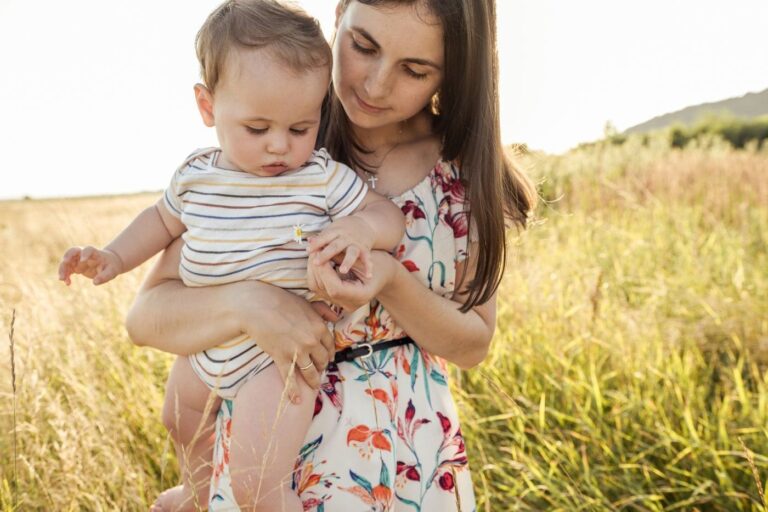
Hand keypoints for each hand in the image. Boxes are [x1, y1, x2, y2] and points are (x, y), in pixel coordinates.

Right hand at [58, 246, 123, 285]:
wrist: (109, 264)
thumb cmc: (111, 266)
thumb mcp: (112, 271)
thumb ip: (105, 276)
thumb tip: (95, 283)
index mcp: (95, 253)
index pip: (88, 249)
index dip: (85, 253)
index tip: (83, 260)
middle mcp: (84, 254)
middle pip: (72, 251)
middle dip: (67, 256)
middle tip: (65, 262)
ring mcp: (78, 260)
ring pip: (67, 261)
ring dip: (63, 269)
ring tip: (62, 279)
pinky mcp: (75, 267)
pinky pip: (67, 270)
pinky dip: (66, 276)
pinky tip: (68, 283)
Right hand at [236, 285, 339, 402]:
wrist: (257, 306)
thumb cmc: (280, 301)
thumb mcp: (306, 303)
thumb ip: (323, 310)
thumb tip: (336, 317)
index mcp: (319, 327)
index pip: (330, 345)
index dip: (329, 354)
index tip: (327, 358)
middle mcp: (312, 341)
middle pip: (322, 360)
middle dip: (321, 366)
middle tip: (319, 370)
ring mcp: (297, 351)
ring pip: (310, 372)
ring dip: (313, 380)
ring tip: (313, 385)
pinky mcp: (282, 358)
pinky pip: (290, 378)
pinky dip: (294, 391)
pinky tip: (296, 400)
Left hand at [307, 250, 396, 312]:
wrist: (385, 274)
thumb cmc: (379, 264)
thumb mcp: (363, 260)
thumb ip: (342, 257)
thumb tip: (321, 250)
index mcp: (361, 296)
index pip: (335, 288)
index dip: (324, 272)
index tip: (319, 255)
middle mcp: (350, 304)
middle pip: (324, 289)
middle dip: (316, 268)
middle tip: (313, 250)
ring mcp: (342, 304)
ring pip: (318, 288)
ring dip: (313, 270)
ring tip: (314, 253)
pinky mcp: (336, 299)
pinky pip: (319, 287)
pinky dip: (316, 273)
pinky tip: (316, 261)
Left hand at [308, 216, 373, 276]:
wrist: (366, 223)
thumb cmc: (344, 230)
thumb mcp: (332, 230)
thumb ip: (322, 237)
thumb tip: (308, 241)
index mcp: (335, 232)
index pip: (324, 238)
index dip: (316, 244)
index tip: (308, 251)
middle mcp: (346, 238)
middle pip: (335, 246)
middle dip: (326, 254)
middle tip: (316, 263)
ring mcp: (356, 244)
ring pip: (351, 253)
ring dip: (347, 262)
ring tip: (342, 271)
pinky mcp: (365, 249)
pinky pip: (367, 259)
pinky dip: (368, 267)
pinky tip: (368, 276)